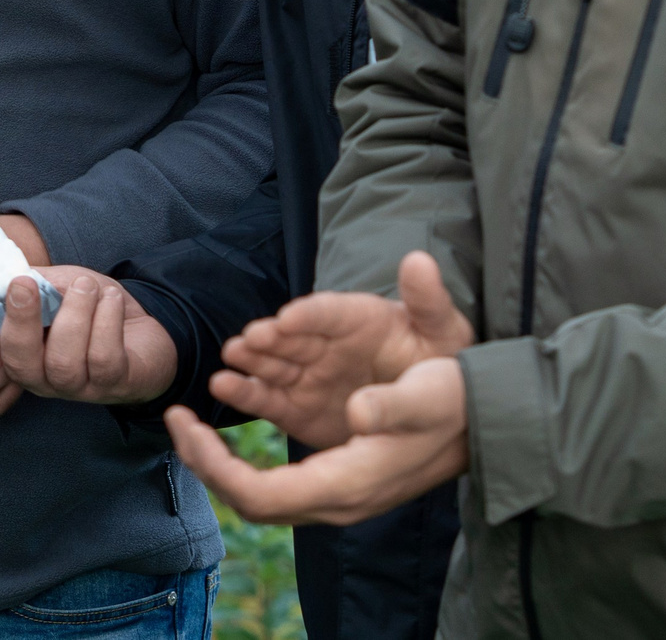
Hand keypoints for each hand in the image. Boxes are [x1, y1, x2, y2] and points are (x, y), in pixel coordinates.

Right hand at [0, 268, 179, 406]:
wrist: (138, 316)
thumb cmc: (80, 304)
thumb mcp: (39, 284)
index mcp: (14, 353)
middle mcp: (40, 377)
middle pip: (19, 365)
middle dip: (19, 322)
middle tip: (23, 283)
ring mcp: (77, 385)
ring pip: (63, 360)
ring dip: (75, 313)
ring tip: (86, 285)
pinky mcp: (114, 382)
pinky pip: (103, 357)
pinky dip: (106, 319)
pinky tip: (109, 299)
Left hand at [167, 352, 468, 526]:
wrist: (487, 421)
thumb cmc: (454, 404)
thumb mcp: (429, 396)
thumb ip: (393, 404)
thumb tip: (358, 410)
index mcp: (347, 486)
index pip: (259, 495)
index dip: (211, 464)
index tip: (182, 422)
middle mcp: (336, 499)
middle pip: (250, 499)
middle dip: (206, 461)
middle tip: (176, 420)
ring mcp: (337, 491)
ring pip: (260, 490)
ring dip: (223, 452)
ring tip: (195, 413)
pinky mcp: (339, 475)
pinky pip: (279, 475)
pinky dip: (249, 448)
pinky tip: (238, 405)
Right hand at [211, 252, 474, 448]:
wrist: (429, 406)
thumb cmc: (438, 361)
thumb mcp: (443, 329)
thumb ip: (429, 301)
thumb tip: (419, 259)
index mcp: (358, 318)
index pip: (330, 312)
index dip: (310, 314)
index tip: (289, 317)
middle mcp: (325, 343)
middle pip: (293, 336)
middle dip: (272, 336)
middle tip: (253, 339)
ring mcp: (308, 374)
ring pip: (273, 363)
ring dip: (252, 359)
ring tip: (233, 356)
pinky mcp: (296, 406)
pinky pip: (266, 398)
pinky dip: (244, 393)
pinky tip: (222, 386)